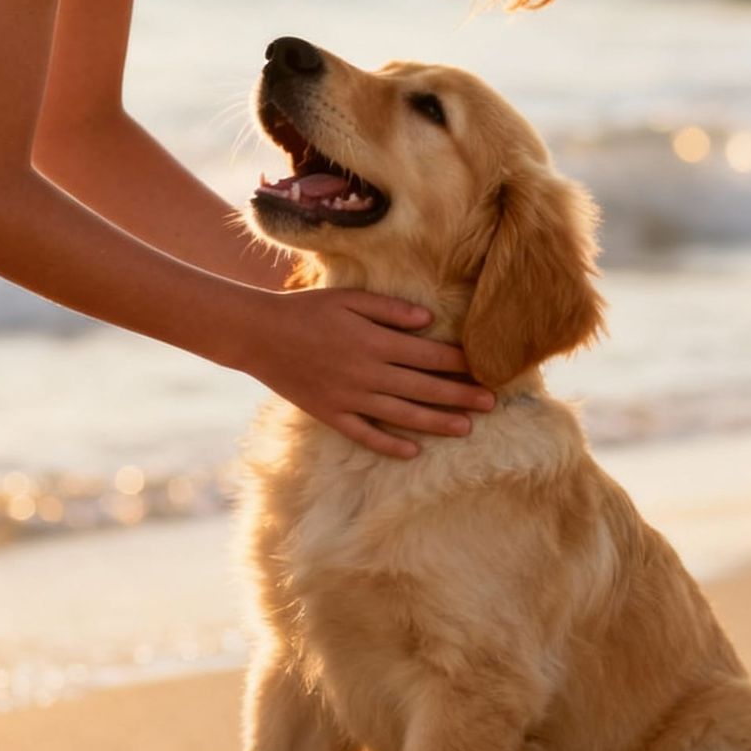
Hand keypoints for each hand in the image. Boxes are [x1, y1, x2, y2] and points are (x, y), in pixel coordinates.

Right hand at [246, 289, 496, 458]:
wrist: (258, 334)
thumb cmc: (306, 310)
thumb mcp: (348, 298)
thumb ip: (389, 309)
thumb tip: (428, 322)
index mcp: (374, 342)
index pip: (429, 354)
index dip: (460, 362)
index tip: (485, 366)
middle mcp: (366, 373)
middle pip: (424, 387)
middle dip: (461, 395)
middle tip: (492, 402)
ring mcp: (349, 397)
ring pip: (402, 415)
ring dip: (437, 422)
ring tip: (466, 428)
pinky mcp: (330, 414)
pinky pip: (364, 435)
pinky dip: (389, 446)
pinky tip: (413, 452)